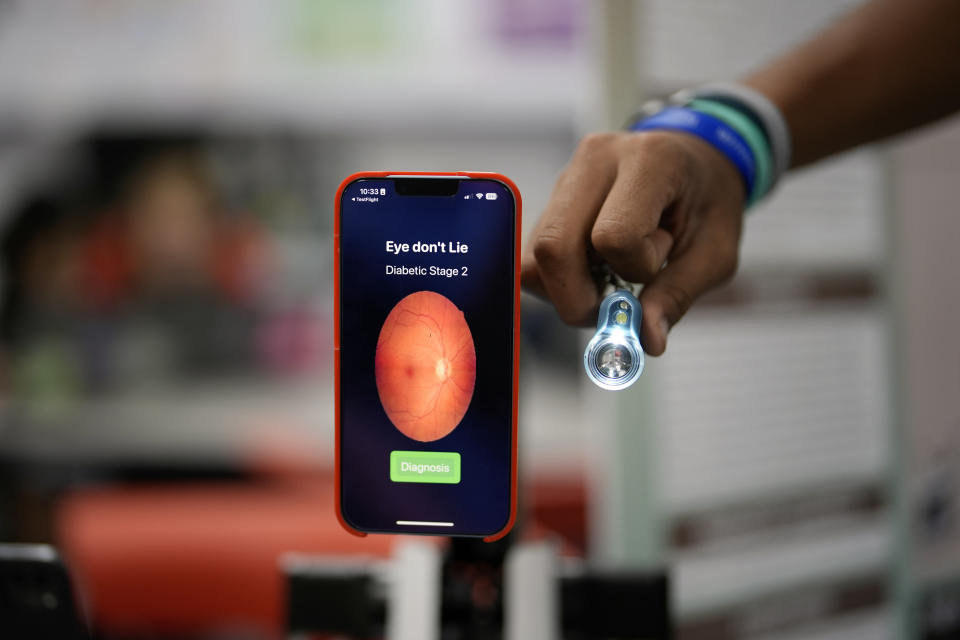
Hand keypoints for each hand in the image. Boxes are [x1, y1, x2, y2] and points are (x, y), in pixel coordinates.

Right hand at [521, 131, 745, 355]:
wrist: (696, 159)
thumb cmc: (710, 202)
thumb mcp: (715, 252)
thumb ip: (678, 294)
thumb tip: (647, 341)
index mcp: (649, 162)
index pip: (613, 236)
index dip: (633, 270)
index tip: (656, 268)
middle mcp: (597, 160)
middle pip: (553, 246)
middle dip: (577, 298)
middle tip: (609, 308)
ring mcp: (568, 176)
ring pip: (535, 255)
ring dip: (566, 289)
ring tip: (607, 280)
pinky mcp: (552, 196)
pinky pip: (534, 253)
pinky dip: (560, 278)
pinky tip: (594, 270)